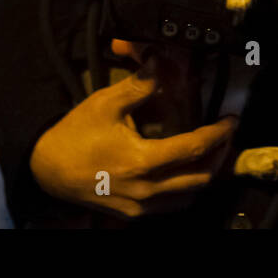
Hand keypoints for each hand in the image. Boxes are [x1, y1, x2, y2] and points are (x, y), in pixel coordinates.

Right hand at [29, 61, 239, 218]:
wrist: (46, 171)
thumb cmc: (75, 136)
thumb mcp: (106, 103)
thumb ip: (140, 85)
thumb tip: (162, 61)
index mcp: (142, 162)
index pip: (194, 148)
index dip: (218, 133)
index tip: (231, 120)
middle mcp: (146, 190)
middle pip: (200, 179)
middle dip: (220, 157)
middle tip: (227, 137)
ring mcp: (140, 207)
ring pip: (188, 198)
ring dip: (205, 176)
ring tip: (212, 154)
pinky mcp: (132, 215)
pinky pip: (170, 207)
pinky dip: (185, 191)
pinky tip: (186, 173)